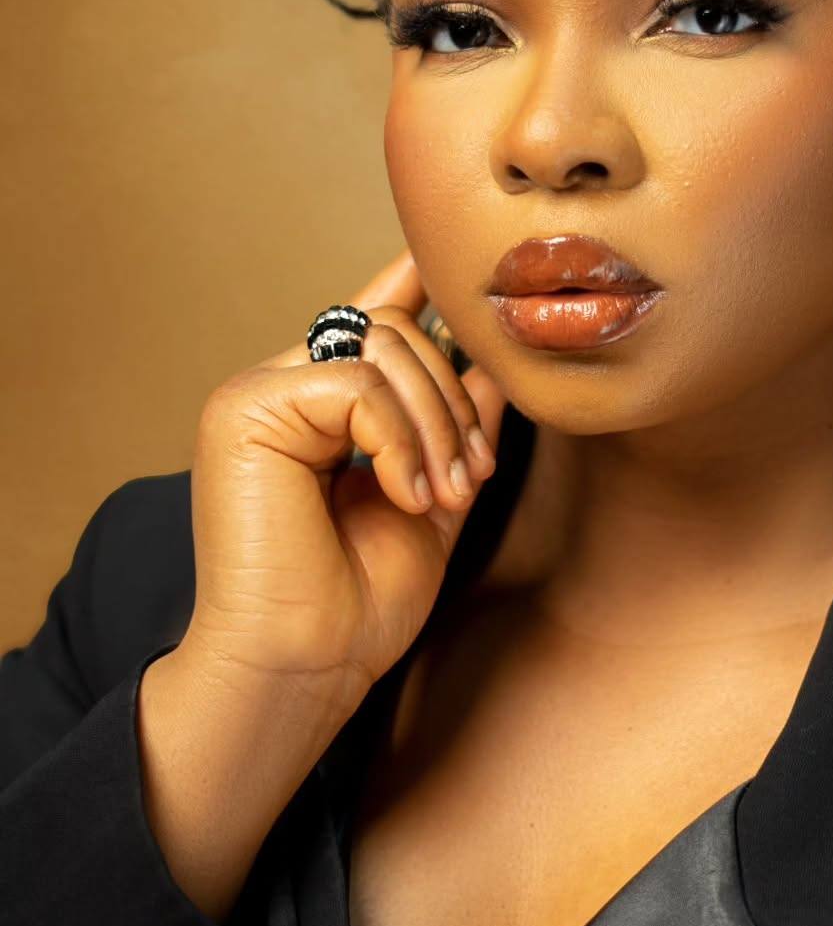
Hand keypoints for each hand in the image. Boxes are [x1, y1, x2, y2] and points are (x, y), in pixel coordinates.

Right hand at [180, 247, 507, 718]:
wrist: (305, 668)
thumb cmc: (359, 603)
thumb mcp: (434, 496)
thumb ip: (456, 429)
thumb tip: (495, 369)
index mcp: (319, 408)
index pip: (366, 321)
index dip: (408, 282)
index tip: (443, 257)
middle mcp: (282, 388)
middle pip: (398, 332)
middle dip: (455, 402)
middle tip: (470, 480)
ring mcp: (256, 395)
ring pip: (385, 349)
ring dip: (437, 425)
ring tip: (442, 496)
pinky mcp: (244, 410)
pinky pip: (357, 385)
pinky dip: (400, 440)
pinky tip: (404, 495)